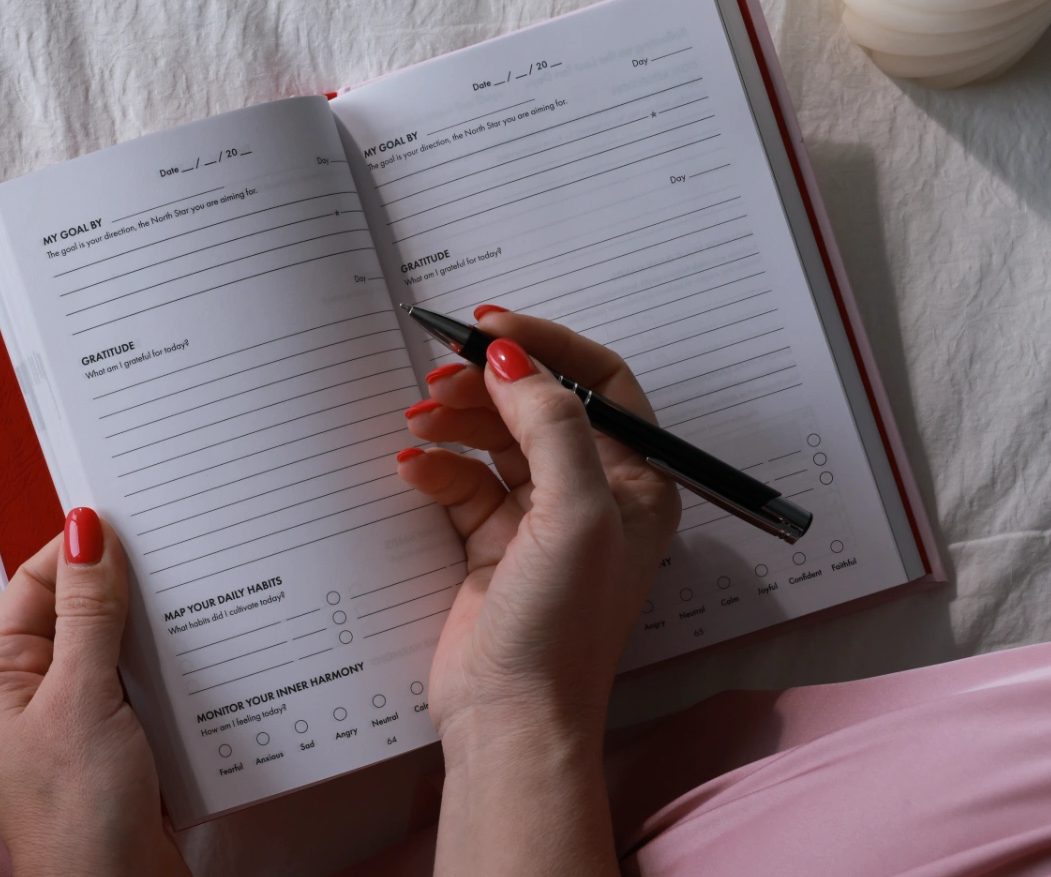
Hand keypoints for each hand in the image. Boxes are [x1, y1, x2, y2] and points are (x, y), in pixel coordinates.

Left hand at [0, 508, 188, 876]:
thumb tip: (86, 531)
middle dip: (126, 589)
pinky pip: (144, 690)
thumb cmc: (80, 810)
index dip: (80, 551)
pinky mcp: (118, 749)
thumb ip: (88, 612)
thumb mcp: (82, 696)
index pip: (35, 586)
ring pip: (117, 652)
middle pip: (79, 615)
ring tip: (200, 599)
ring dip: (154, 633)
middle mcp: (32, 698)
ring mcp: (75, 725)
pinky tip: (207, 657)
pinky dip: (172, 672)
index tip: (133, 520)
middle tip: (178, 554)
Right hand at [398, 308, 680, 874]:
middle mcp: (594, 494)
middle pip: (539, 404)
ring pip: (496, 438)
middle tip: (441, 375)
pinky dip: (436, 467)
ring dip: (457, 421)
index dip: (545, 347)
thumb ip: (551, 423)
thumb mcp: (574, 512)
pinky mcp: (493, 545)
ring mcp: (541, 520)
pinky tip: (413, 467)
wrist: (511, 719)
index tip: (489, 330)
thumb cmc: (563, 630)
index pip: (598, 382)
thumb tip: (515, 357)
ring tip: (419, 419)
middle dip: (489, 383)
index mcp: (637, 482)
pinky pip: (462, 482)